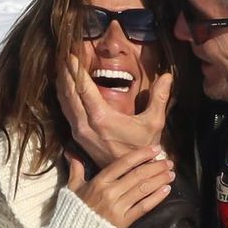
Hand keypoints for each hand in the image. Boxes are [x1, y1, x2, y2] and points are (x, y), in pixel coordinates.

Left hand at [57, 54, 172, 167]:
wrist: (132, 174)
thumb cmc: (143, 148)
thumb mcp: (154, 123)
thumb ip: (159, 98)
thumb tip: (167, 76)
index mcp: (102, 119)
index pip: (83, 89)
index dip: (76, 70)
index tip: (71, 53)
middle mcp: (86, 126)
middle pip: (69, 94)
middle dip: (65, 73)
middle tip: (62, 54)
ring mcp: (80, 133)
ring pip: (65, 103)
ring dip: (62, 83)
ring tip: (61, 66)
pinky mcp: (78, 138)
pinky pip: (66, 113)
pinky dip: (64, 97)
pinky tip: (64, 87)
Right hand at [66, 146, 173, 227]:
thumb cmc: (76, 210)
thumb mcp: (73, 188)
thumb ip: (76, 169)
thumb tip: (71, 153)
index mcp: (99, 181)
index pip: (124, 163)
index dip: (142, 154)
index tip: (156, 149)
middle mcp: (110, 192)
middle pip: (138, 175)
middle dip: (156, 167)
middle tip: (168, 162)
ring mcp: (117, 207)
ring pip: (143, 189)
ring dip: (159, 180)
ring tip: (171, 174)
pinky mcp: (123, 221)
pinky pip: (143, 207)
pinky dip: (156, 198)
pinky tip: (166, 190)